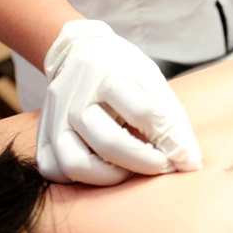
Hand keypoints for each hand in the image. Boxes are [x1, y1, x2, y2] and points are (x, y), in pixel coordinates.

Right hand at [37, 20, 201, 184]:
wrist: (77, 54)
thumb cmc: (122, 71)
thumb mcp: (152, 82)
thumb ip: (172, 121)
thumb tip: (190, 161)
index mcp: (105, 72)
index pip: (142, 112)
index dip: (168, 140)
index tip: (185, 157)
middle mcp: (73, 96)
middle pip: (108, 142)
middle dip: (144, 162)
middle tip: (162, 165)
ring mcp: (53, 118)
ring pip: (75, 163)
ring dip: (110, 176)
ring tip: (130, 170)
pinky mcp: (42, 136)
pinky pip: (55, 170)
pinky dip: (80, 178)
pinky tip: (101, 169)